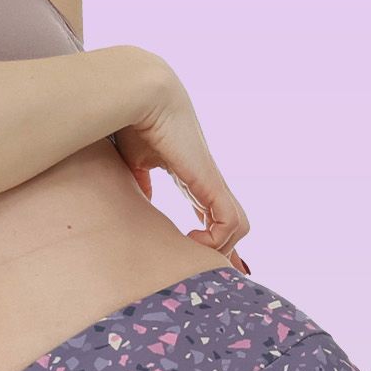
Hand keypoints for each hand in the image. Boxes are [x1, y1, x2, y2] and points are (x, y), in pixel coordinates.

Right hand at [111, 65, 250, 260]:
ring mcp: (211, 181)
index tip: (197, 261)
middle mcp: (206, 180)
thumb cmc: (132, 121)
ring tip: (189, 250)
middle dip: (224, 254)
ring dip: (218, 249)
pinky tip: (190, 240)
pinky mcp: (210, 181)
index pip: (213, 212)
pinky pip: (231, 221)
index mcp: (191, 176)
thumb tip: (141, 197)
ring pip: (237, 226)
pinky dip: (217, 240)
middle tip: (207, 274)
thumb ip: (140, 180)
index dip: (210, 240)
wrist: (141, 96)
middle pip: (232, 224)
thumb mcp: (134, 160)